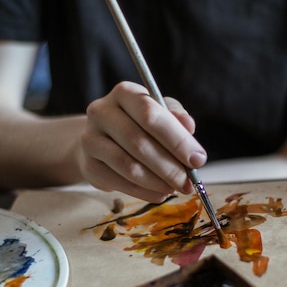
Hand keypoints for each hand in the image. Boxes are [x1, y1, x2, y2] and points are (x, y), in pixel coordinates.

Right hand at [78, 81, 207, 202]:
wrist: (102, 141)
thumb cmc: (138, 124)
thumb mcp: (160, 112)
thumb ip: (176, 117)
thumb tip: (189, 126)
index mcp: (124, 93)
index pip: (150, 114)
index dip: (177, 139)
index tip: (198, 159)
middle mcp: (102, 111)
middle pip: (139, 142)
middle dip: (170, 166)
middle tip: (189, 183)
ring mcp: (91, 139)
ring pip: (128, 166)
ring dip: (157, 182)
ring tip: (175, 189)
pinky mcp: (88, 165)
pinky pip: (119, 182)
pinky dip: (144, 192)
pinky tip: (160, 193)